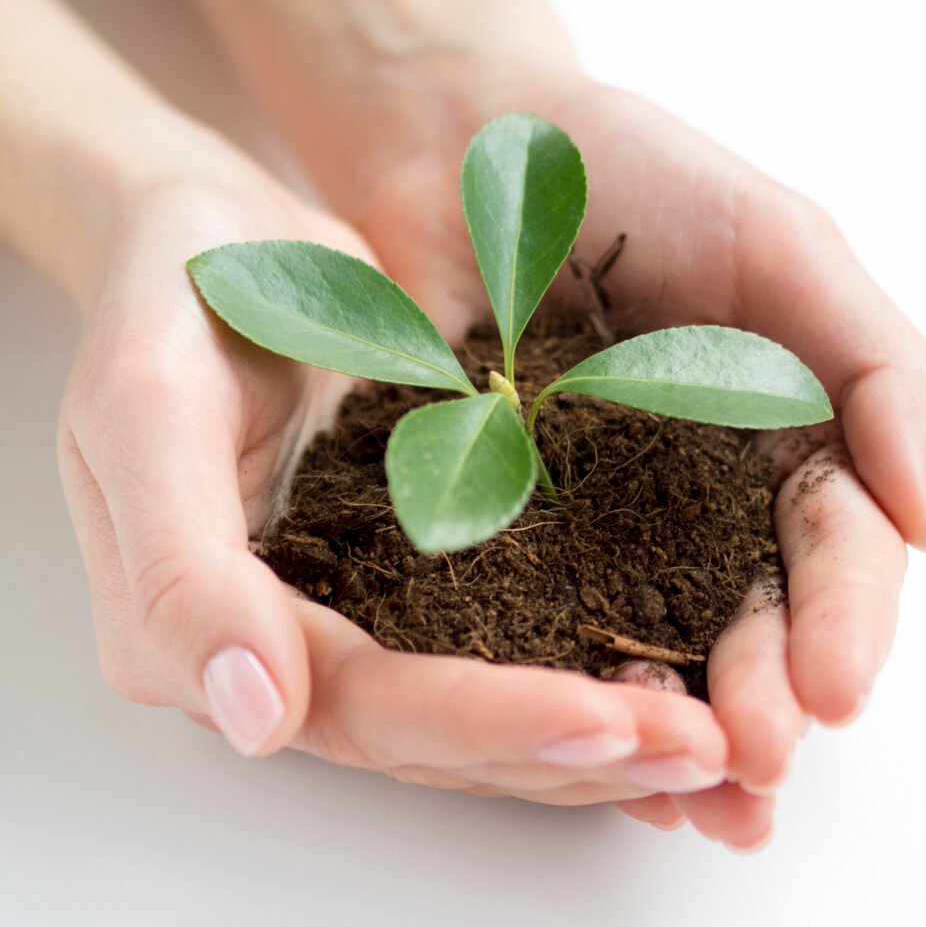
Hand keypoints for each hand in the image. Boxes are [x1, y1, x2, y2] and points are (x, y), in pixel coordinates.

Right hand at [59, 132, 739, 814]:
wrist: (212, 236)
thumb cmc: (167, 300)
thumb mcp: (144, 409)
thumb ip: (180, 569)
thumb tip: (254, 718)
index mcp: (212, 628)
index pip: (363, 706)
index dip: (485, 723)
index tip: (608, 719)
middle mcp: (296, 639)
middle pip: (443, 732)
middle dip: (571, 745)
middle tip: (705, 753)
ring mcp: (364, 602)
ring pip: (489, 701)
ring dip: (599, 726)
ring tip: (715, 734)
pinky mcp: (422, 555)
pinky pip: (513, 625)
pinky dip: (590, 654)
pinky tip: (678, 662)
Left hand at [283, 67, 925, 844]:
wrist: (471, 149)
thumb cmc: (636, 173)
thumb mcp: (781, 244)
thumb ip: (875, 367)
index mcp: (782, 433)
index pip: (834, 545)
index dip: (844, 620)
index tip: (833, 690)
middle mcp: (695, 491)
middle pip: (746, 610)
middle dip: (760, 688)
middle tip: (753, 757)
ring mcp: (593, 510)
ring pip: (647, 630)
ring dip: (672, 712)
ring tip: (683, 782)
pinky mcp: (495, 511)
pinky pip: (526, 602)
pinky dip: (553, 666)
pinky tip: (569, 729)